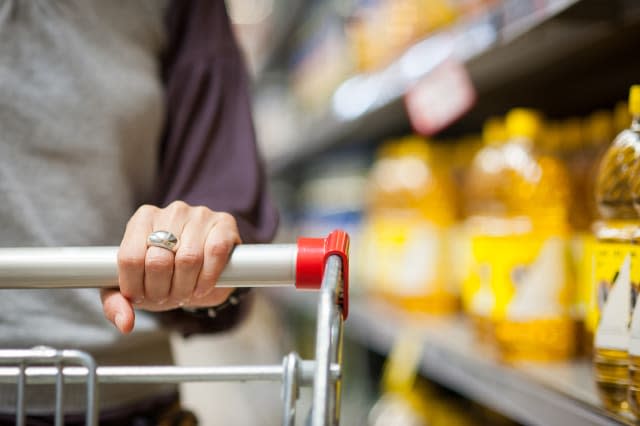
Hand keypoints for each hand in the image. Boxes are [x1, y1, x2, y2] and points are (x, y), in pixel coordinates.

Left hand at [101, 201, 240, 332]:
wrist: (205, 266)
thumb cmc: (166, 275)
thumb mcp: (138, 288)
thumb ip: (118, 304)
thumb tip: (125, 323)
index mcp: (142, 220)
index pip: (130, 258)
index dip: (135, 287)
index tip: (143, 297)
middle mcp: (171, 212)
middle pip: (158, 261)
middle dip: (161, 290)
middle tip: (167, 298)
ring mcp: (200, 215)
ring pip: (188, 259)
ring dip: (186, 288)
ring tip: (185, 293)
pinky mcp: (224, 223)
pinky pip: (215, 252)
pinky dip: (208, 278)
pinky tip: (203, 286)